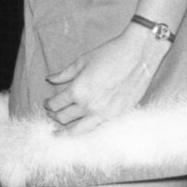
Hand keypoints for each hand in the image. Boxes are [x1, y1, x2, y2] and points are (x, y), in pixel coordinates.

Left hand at [43, 27, 170, 134]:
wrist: (139, 55)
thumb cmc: (111, 54)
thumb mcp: (82, 61)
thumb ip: (64, 74)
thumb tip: (49, 79)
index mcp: (78, 90)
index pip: (55, 104)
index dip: (48, 104)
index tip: (47, 103)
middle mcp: (89, 106)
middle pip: (63, 118)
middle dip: (54, 115)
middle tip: (52, 113)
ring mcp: (104, 114)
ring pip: (77, 131)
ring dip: (65, 131)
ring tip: (59, 132)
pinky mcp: (117, 116)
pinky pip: (96, 130)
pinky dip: (85, 131)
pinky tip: (80, 130)